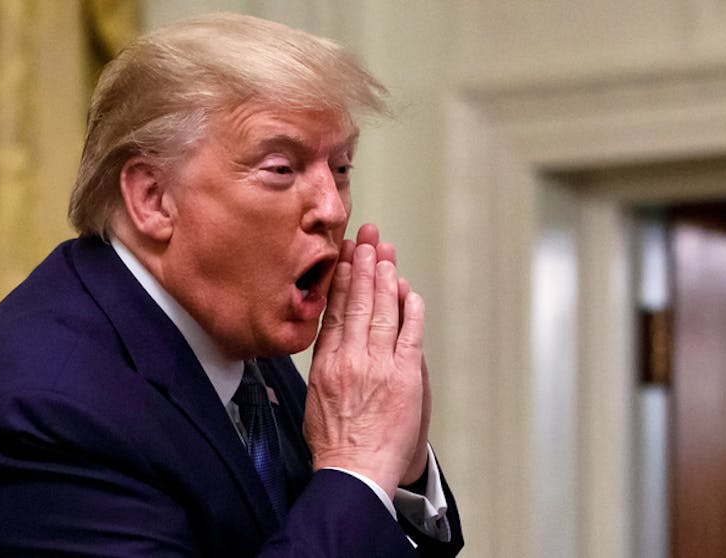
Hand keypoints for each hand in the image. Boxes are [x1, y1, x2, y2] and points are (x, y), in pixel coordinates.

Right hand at [304, 224, 425, 496]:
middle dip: (363, 265)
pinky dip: (410, 310)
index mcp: (326, 363)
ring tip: (385, 252)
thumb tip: (331, 342)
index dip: (340, 280)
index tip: (344, 256)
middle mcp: (350, 358)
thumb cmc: (335, 445)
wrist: (354, 472)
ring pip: (381, 311)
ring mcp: (378, 365)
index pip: (333, 311)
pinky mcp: (404, 376)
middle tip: (367, 238)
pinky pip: (409, 334)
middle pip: (357, 302)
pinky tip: (408, 291)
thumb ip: (325, 367)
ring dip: (384, 278)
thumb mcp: (315, 400)